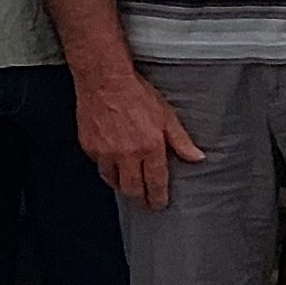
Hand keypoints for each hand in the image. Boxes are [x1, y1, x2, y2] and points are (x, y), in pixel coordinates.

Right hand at [75, 69, 207, 211]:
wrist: (104, 80)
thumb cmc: (135, 93)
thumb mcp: (166, 115)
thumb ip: (181, 140)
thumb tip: (197, 157)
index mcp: (149, 147)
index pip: (155, 183)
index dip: (158, 198)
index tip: (159, 204)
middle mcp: (126, 154)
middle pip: (132, 190)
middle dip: (140, 199)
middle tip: (144, 201)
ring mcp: (105, 152)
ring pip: (112, 181)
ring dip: (122, 184)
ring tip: (128, 182)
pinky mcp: (89, 147)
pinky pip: (99, 165)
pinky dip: (106, 166)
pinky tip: (112, 160)